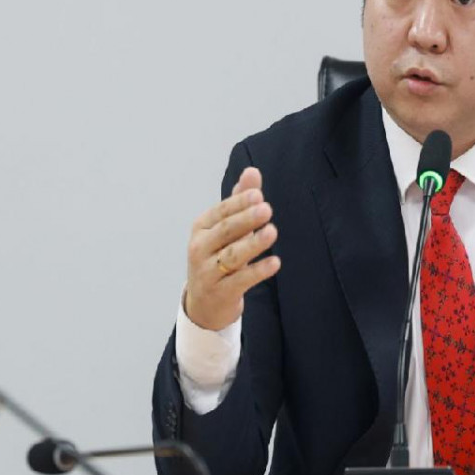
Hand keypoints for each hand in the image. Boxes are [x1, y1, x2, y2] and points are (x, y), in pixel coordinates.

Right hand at [183, 167, 280, 330]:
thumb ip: (239, 201)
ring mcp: (208, 272)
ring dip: (253, 243)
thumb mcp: (227, 229)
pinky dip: (258, 271)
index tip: (258, 195)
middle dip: (246, 219)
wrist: (204, 304)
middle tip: (267, 209)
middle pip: (225, 231)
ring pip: (232, 255)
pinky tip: (275, 262)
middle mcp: (200, 248)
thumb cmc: (218, 257)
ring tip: (272, 232)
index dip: (239, 203)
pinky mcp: (220, 293)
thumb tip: (253, 171)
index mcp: (201, 228)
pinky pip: (241, 280)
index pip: (221, 212)